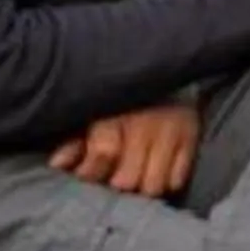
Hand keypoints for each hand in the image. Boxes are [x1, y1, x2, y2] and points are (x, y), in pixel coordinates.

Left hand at [51, 100, 201, 196]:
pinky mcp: (192, 136)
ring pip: (154, 186)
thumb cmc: (120, 96)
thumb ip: (75, 140)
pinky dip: (166, 181)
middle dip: (117, 184)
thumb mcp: (93, 111)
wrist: (163, 63)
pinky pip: (177, 179)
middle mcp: (146, 122)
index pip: (105, 153)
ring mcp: (172, 130)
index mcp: (116, 111)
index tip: (86, 175)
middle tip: (113, 180)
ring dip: (142, 186)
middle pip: (129, 179)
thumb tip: (57, 165)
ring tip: (136, 179)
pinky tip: (157, 170)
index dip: (92, 172)